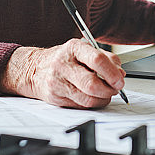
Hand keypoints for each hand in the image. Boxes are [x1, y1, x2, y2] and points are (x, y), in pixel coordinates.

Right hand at [0, 38, 125, 108]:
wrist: (34, 69)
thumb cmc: (64, 58)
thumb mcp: (83, 50)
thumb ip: (105, 58)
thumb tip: (120, 72)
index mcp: (73, 48)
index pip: (97, 60)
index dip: (112, 72)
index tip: (120, 79)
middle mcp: (63, 64)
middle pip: (92, 84)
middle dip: (109, 89)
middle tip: (116, 88)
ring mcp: (58, 82)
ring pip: (88, 99)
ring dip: (103, 99)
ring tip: (105, 93)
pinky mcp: (55, 97)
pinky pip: (81, 106)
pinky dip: (92, 103)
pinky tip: (91, 96)